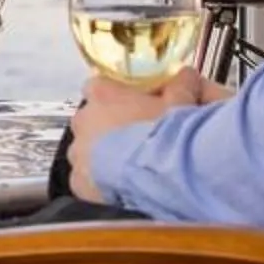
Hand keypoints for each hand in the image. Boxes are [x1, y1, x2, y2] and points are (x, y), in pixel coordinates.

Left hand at [65, 67, 221, 203]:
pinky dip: (100, 183)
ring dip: (105, 155)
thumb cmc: (165, 136)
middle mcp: (83, 120)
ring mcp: (78, 153)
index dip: (118, 96)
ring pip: (88, 150)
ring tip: (132, 167)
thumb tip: (185, 76)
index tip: (134, 106)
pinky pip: (87, 179)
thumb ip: (180, 84)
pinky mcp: (80, 183)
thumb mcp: (181, 102)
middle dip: (111, 127)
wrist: (158, 179)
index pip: (100, 86)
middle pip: (92, 119)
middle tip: (137, 139)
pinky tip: (122, 187)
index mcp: (101, 94)